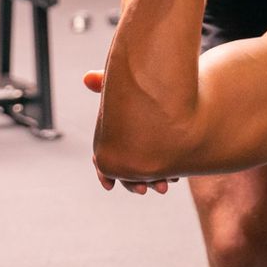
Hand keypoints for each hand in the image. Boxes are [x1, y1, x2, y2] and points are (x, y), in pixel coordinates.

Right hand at [83, 71, 175, 195]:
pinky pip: (168, 164)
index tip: (109, 186)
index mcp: (116, 128)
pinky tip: (176, 177)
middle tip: (142, 189)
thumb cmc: (144, 78)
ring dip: (153, 182)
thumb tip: (87, 77)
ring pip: (148, 170)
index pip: (104, 157)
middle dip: (132, 182)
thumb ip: (108, 81)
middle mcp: (132, 138)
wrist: (179, 77)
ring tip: (163, 187)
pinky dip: (170, 173)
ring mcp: (151, 142)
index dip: (104, 173)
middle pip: (126, 169)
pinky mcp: (170, 143)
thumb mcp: (126, 81)